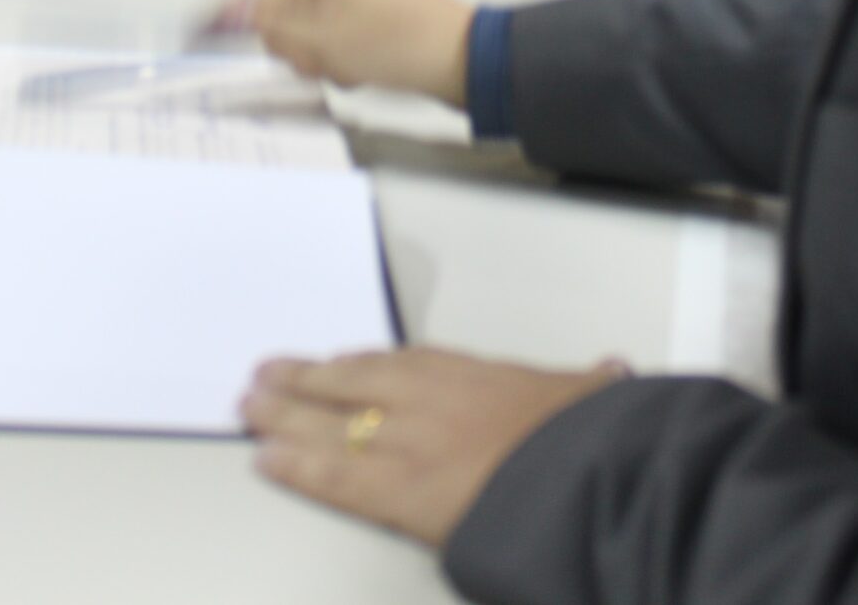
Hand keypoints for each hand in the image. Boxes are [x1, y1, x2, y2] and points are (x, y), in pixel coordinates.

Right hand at [211, 0, 472, 104]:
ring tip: (347, 67)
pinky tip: (362, 70)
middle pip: (283, 9)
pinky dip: (340, 60)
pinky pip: (335, 41)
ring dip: (319, 56)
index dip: (233, 14)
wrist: (467, 62)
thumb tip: (225, 8)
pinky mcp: (374, 19)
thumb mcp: (323, 36)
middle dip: (294, 43)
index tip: (200, 39)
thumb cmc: (398, 43)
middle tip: (317, 60)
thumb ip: (270, 22)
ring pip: (308, 32)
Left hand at [243, 349, 624, 546]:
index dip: (361, 367)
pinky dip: (294, 466)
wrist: (586, 475)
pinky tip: (266, 459)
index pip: (402, 365)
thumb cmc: (588, 438)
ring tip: (248, 408)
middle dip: (305, 380)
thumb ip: (587, 384)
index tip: (338, 364)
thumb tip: (609, 371)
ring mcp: (407, 443)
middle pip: (349, 384)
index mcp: (471, 375)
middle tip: (267, 374)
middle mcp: (428, 400)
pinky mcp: (396, 492)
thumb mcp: (591, 396)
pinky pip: (332, 476)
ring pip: (328, 423)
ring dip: (283, 414)